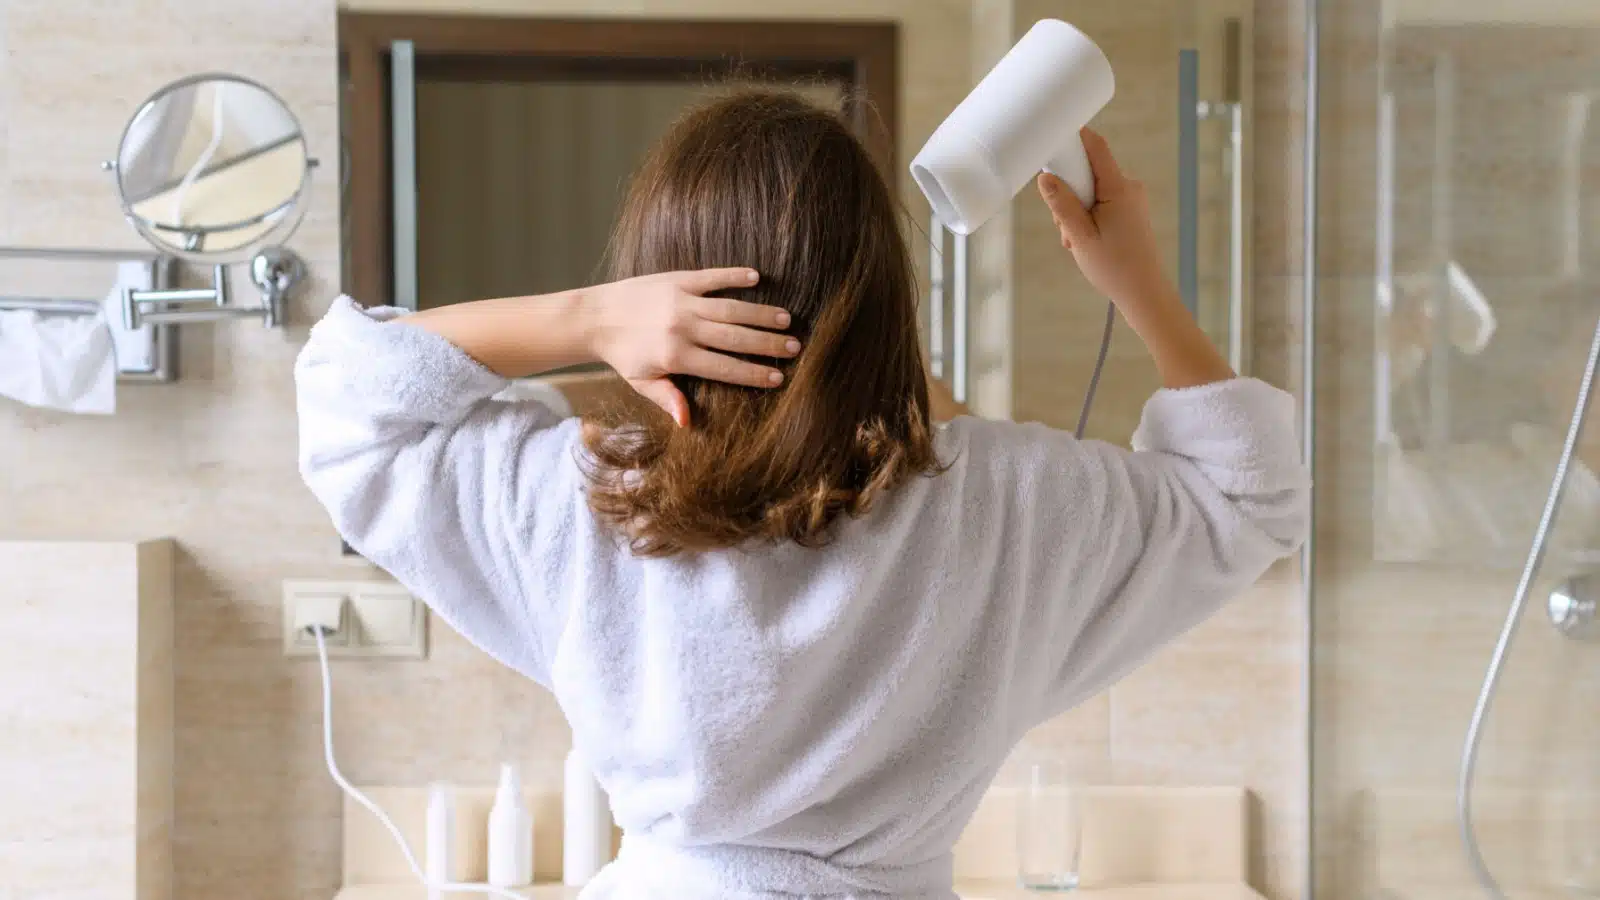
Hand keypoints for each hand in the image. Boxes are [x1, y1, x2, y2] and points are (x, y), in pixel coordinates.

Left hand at [588, 268, 797, 426]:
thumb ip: (667, 398)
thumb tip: (688, 422)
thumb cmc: (623, 355)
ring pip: (730, 308)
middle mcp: (682, 328)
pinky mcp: (678, 279)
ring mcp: (681, 301)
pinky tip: (757, 279)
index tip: (779, 378)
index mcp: (675, 357)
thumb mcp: (642, 382)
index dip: (754, 374)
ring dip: (760, 314)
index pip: (724, 368)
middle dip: (767, 344)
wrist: (596, 316)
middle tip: (795, 347)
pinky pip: (712, 277)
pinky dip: (735, 276)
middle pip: (735, 338)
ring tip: (786, 320)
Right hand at [1036, 128, 1173, 311]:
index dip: (1073, 138)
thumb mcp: (1080, 236)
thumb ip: (1062, 204)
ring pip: (1091, 190)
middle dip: (1068, 191)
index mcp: (1119, 188)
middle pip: (1088, 170)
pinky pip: (1100, 202)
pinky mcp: (1128, 211)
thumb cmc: (1115, 267)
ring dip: (1075, 210)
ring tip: (1076, 241)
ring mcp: (1130, 199)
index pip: (1095, 147)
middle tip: (1062, 223)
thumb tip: (1046, 178)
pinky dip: (1086, 217)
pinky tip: (1085, 241)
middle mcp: (1128, 187)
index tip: (1051, 141)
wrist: (1144, 292)